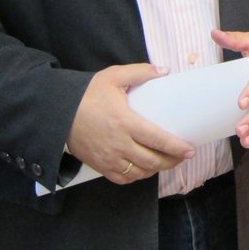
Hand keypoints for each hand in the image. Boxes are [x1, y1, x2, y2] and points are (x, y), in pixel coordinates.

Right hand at [66, 64, 194, 184]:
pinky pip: (123, 178)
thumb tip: (165, 71)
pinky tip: (144, 169)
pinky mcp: (100, 166)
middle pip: (153, 161)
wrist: (58, 113)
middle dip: (172, 161)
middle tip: (182, 156)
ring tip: (166, 161)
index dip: (177, 147)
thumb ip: (141, 72)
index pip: (158, 140)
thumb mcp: (114, 76)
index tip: (190, 149)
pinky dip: (137, 176)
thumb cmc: (87, 94)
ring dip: (156, 169)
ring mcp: (109, 159)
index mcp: (126, 123)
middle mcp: (119, 145)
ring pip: (140, 172)